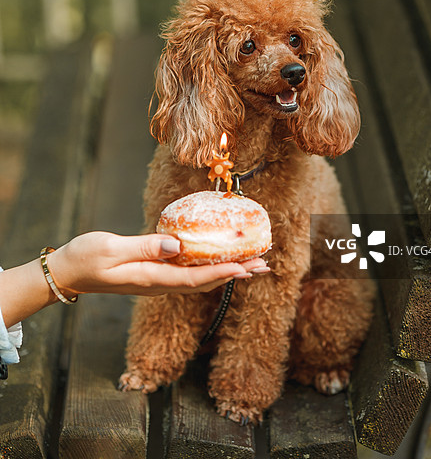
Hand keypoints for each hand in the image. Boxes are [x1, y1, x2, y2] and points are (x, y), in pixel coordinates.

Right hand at [47, 231, 268, 296]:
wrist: (68, 272)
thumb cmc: (87, 257)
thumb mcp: (112, 249)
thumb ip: (144, 246)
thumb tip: (176, 245)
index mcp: (150, 278)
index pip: (194, 278)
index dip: (221, 273)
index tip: (245, 268)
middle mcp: (159, 283)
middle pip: (205, 282)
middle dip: (235, 273)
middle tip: (264, 265)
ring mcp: (157, 280)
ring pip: (200, 279)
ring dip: (228, 272)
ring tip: (253, 265)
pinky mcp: (154, 273)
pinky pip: (189, 273)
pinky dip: (210, 268)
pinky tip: (220, 260)